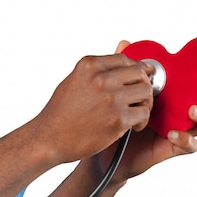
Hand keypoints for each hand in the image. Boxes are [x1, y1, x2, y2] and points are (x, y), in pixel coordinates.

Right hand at [37, 52, 153, 164]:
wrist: (49, 137)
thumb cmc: (60, 112)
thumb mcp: (74, 80)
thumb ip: (97, 70)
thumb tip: (122, 58)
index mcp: (89, 66)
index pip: (124, 59)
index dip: (135, 69)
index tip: (140, 77)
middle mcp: (101, 79)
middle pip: (139, 74)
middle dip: (143, 85)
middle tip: (138, 98)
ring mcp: (111, 98)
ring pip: (146, 92)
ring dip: (144, 103)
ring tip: (135, 113)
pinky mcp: (118, 119)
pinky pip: (144, 114)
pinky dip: (141, 121)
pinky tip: (132, 126)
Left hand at [96, 42, 196, 183]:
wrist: (106, 150)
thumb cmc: (118, 118)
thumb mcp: (122, 91)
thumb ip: (125, 70)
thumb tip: (125, 43)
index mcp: (174, 98)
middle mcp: (181, 114)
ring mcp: (180, 131)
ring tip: (194, 110)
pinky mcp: (172, 149)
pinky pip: (189, 145)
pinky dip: (186, 139)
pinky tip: (174, 133)